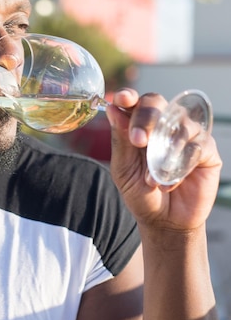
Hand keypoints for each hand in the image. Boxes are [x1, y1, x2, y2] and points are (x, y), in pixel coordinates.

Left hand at [106, 88, 221, 232]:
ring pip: (180, 124)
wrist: (164, 222)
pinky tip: (170, 183)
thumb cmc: (141, 194)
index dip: (129, 96)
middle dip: (145, 119)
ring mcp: (188, 136)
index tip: (122, 99)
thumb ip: (120, 139)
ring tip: (152, 177)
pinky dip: (181, 165)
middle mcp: (165, 126)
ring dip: (164, 149)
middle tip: (138, 140)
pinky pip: (196, 147)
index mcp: (140, 126)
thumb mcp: (123, 169)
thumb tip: (112, 109)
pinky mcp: (206, 152)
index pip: (136, 102)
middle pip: (157, 103)